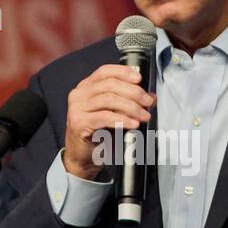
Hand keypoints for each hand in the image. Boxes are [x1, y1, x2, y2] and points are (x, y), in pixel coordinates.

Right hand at [63, 63, 155, 180]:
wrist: (82, 156)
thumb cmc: (97, 133)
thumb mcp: (114, 113)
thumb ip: (129, 102)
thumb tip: (150, 97)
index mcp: (86, 87)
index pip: (105, 71)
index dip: (124, 72)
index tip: (140, 79)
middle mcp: (79, 95)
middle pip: (110, 85)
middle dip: (133, 92)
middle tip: (147, 102)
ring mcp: (77, 108)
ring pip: (109, 99)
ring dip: (131, 107)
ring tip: (143, 115)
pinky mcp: (79, 123)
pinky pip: (105, 117)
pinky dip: (122, 119)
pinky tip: (133, 124)